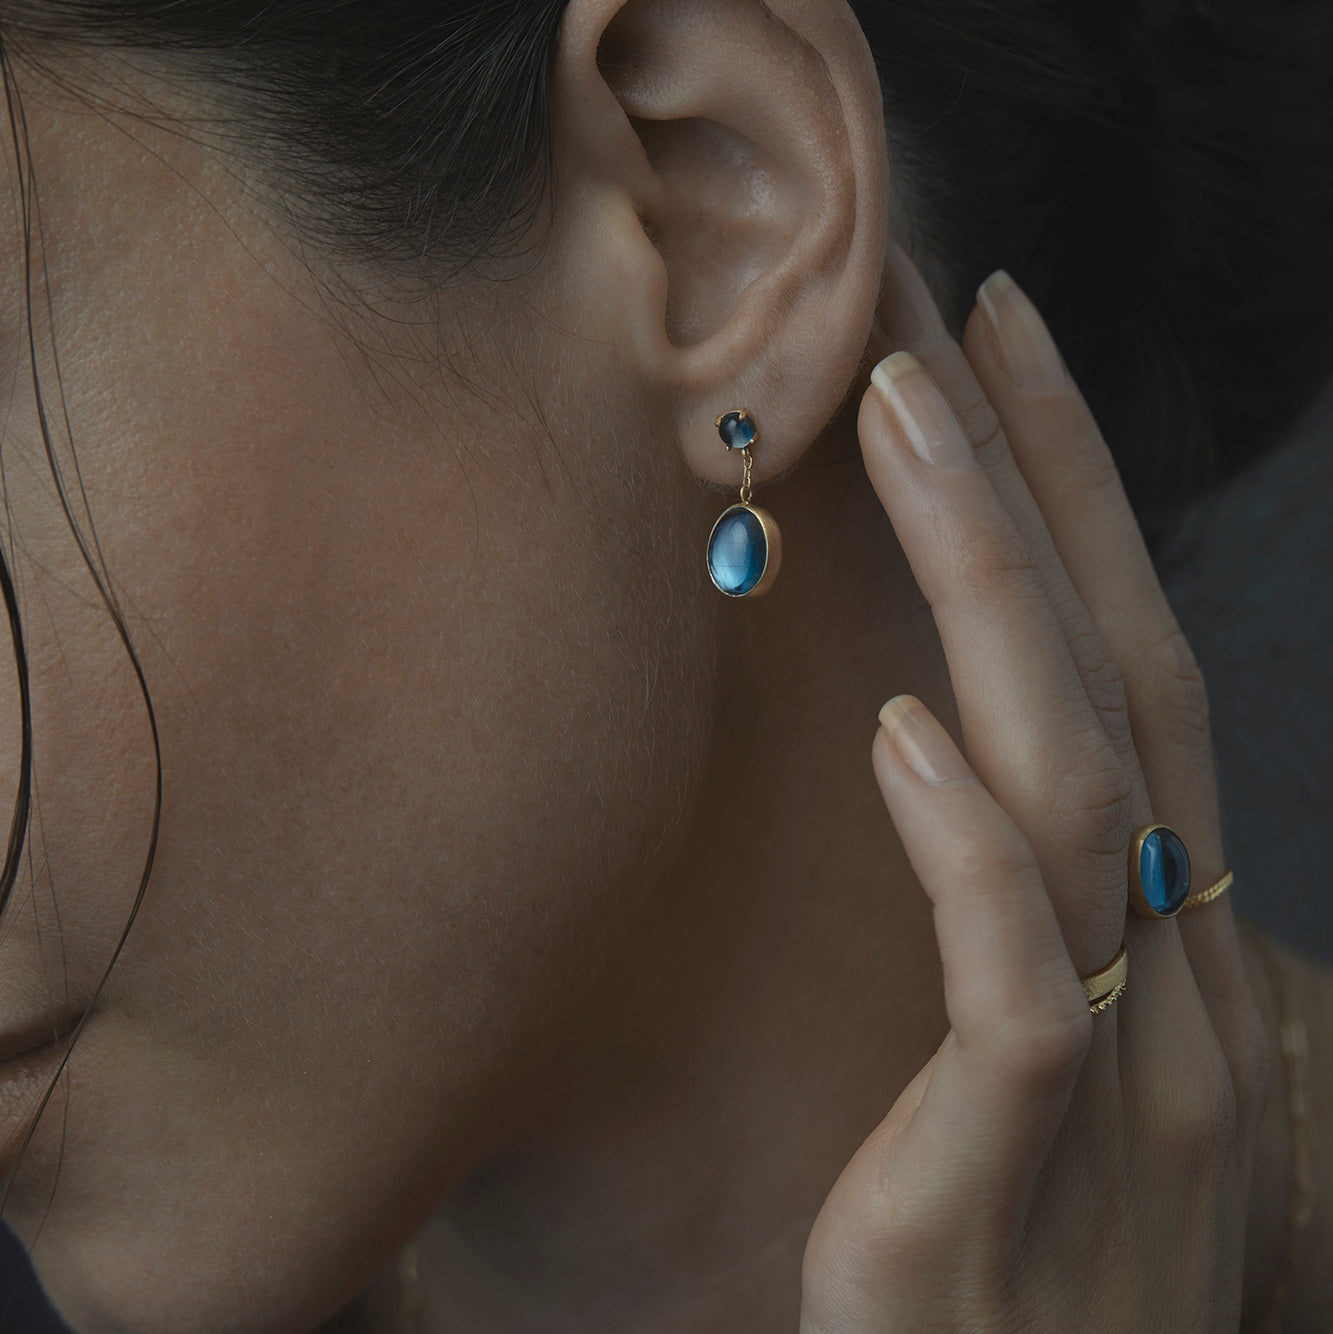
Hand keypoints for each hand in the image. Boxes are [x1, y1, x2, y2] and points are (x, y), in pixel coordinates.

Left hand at [798, 243, 1272, 1332]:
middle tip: (948, 323)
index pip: (1130, 674)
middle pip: (1117, 680)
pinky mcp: (1005, 1175)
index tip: (1000, 363)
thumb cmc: (998, 1255)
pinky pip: (1009, 984)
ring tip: (902, 428)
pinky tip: (902, 731)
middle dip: (1037, 487)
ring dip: (989, 590)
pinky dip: (966, 848)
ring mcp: (1113, 1082)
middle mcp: (1170, 986)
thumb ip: (1017, 915)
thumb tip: (952, 750)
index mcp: (1163, 944)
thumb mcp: (1034, 1063)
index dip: (1075, 509)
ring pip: (1071, 788)